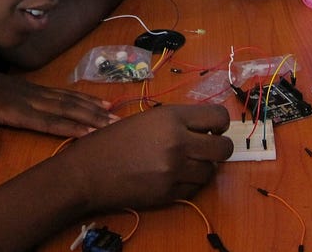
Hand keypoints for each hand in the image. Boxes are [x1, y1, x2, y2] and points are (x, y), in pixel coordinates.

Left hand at [0, 66, 118, 159]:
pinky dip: (85, 97)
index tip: (91, 133)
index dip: (70, 126)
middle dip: (92, 117)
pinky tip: (100, 102)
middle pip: (67, 109)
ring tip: (114, 115)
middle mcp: (33, 100)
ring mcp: (39, 92)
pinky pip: (67, 93)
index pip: (49, 120)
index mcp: (18, 110)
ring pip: (71, 100)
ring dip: (93, 107)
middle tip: (114, 125)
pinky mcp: (41, 89)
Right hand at [58, 104, 231, 210]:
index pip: (219, 117)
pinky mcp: (169, 194)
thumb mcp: (146, 119)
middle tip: (206, 148)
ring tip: (183, 163)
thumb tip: (206, 129)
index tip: (213, 129)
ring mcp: (175, 171)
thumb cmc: (113, 140)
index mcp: (171, 117)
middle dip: (218, 147)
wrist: (87, 173)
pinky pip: (195, 189)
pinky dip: (189, 183)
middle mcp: (178, 142)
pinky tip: (172, 177)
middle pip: (223, 148)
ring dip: (202, 167)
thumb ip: (177, 122)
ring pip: (211, 171)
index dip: (220, 124)